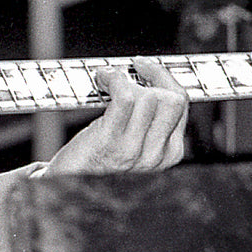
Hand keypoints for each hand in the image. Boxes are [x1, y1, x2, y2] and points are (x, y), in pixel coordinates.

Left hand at [46, 57, 188, 174]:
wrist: (69, 184)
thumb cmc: (97, 160)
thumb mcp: (134, 143)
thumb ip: (148, 120)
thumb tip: (150, 81)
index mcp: (168, 153)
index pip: (181, 104)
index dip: (165, 79)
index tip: (148, 68)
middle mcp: (155, 155)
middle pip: (171, 99)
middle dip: (152, 75)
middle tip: (134, 67)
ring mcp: (133, 151)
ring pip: (149, 97)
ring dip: (126, 78)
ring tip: (110, 78)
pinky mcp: (110, 143)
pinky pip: (124, 98)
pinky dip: (114, 80)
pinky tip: (102, 80)